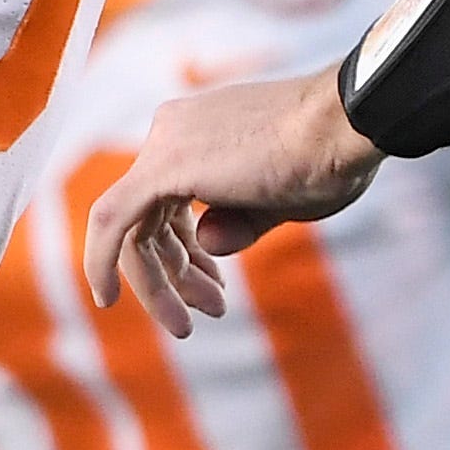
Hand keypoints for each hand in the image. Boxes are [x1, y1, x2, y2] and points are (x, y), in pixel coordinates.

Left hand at [76, 65, 382, 335]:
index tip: (212, 285)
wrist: (346, 124)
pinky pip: (111, 221)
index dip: (187, 252)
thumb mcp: (277, 201)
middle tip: (207, 311)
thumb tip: (208, 244)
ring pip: (133, 226)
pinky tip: (105, 298)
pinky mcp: (161, 167)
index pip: (171, 202)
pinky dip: (102, 261)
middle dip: (176, 273)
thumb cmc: (328, 156)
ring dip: (157, 283)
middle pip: (151, 217)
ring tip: (187, 325)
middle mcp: (174, 130)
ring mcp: (164, 144)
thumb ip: (237, 221)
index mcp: (200, 131)